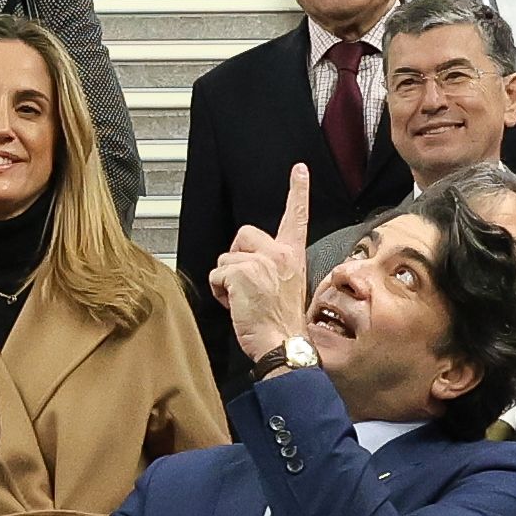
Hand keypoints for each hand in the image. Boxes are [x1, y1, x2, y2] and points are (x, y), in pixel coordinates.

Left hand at [209, 161, 315, 355]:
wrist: (285, 346)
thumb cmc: (283, 324)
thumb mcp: (286, 287)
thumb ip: (272, 267)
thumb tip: (248, 264)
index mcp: (292, 256)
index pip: (297, 217)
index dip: (298, 191)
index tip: (299, 170)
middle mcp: (279, 254)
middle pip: (243, 234)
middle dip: (237, 256)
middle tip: (247, 284)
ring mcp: (260, 262)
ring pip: (226, 257)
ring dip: (227, 279)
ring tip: (244, 300)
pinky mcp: (241, 273)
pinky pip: (217, 274)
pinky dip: (220, 291)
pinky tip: (235, 305)